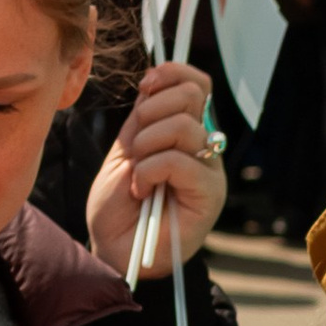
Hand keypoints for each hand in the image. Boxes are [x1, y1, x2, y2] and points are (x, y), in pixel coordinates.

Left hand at [86, 61, 227, 280]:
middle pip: (192, 95)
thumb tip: (155, 83)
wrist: (115, 250)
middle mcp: (204, 147)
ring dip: (146, 146)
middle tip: (134, 146)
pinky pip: (179, 161)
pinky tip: (142, 191)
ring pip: (183, 127)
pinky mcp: (210, 194)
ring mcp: (210, 170)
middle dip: (151, 111)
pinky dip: (150, 171)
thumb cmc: (118, 206)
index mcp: (186, 131)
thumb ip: (144, 119)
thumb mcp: (126, 150)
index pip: (197, 84)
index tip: (144, 87)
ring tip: (137, 174)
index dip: (171, 74)